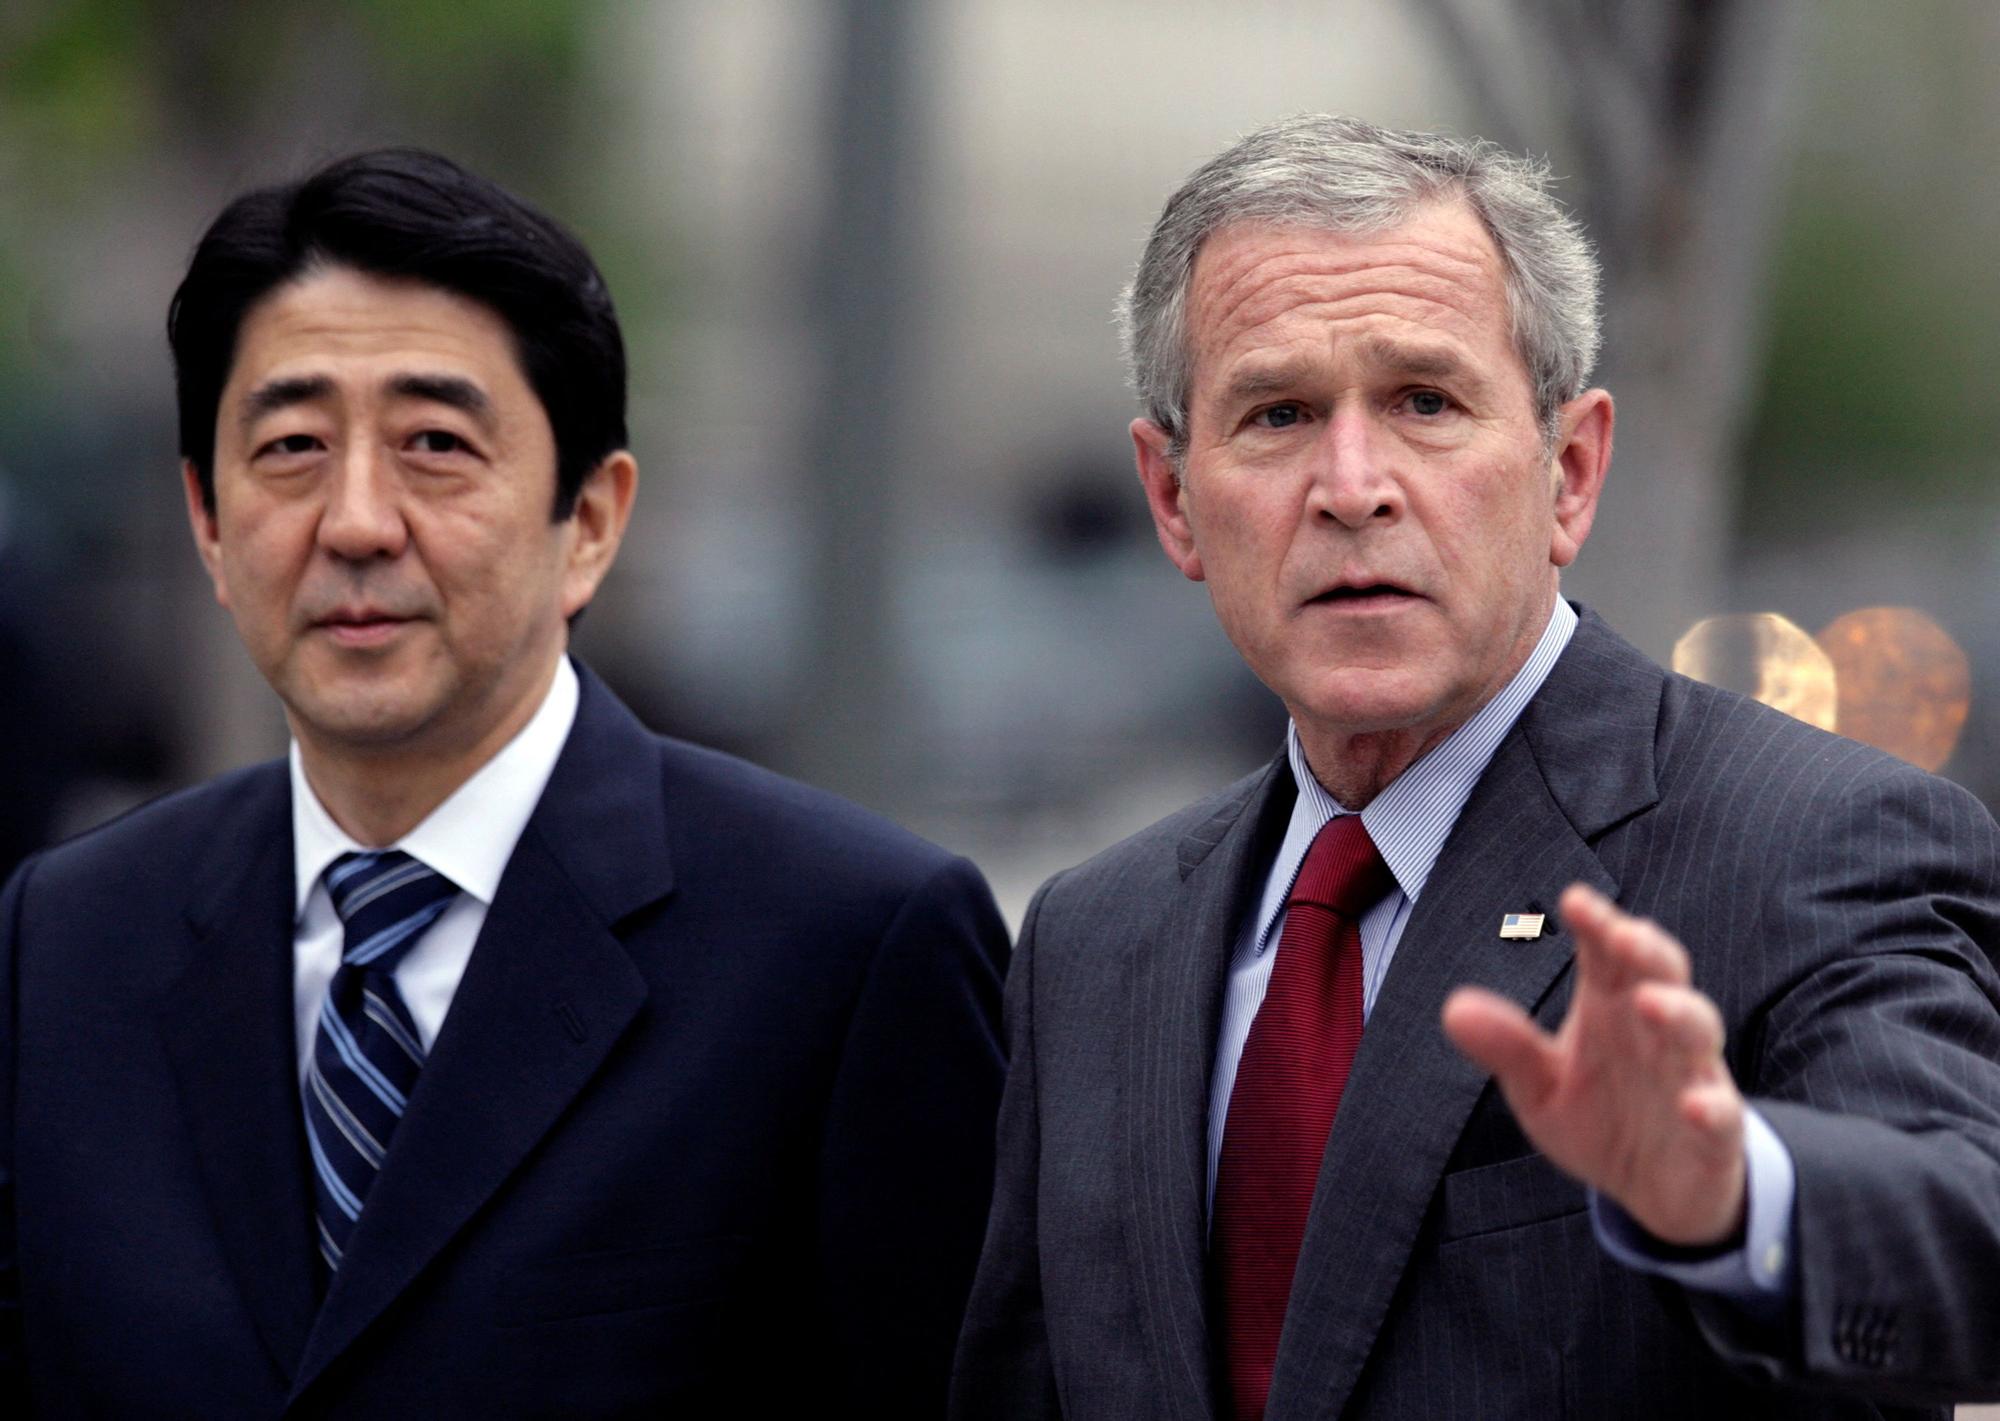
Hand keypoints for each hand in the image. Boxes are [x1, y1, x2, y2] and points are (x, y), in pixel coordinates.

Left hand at [1440, 883, 1746, 1246]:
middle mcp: (1656, 1031)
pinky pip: (1724, 1114)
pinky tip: (1694, 1105)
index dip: (1597, 924)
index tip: (1574, 900)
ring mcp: (1692, 1076)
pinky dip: (1714, 1106)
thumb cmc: (1600, 1119)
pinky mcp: (1716, 1133)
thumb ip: (1508, 1048)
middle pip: (1662, 974)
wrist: (1655, 1192)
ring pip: (1699, 1030)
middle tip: (1621, 935)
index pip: (1606, 955)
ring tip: (1650, 1003)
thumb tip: (1453, 1009)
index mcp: (1611, 1008)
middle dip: (1646, 950)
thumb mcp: (1541, 1088)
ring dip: (1679, 1013)